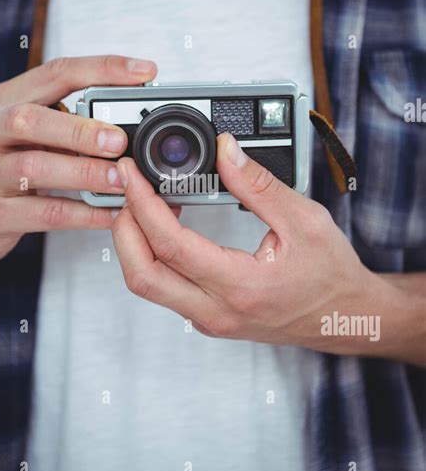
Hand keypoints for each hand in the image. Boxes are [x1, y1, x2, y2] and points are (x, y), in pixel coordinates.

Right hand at [0, 55, 155, 272]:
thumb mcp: (19, 135)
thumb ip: (60, 122)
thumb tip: (126, 121)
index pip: (54, 73)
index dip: (101, 69)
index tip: (143, 72)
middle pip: (30, 119)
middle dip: (81, 128)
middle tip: (120, 140)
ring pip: (35, 167)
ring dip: (84, 172)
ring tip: (120, 180)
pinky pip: (43, 213)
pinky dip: (82, 213)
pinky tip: (110, 213)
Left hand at [112, 133, 411, 358]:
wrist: (347, 317)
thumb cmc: (332, 276)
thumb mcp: (303, 220)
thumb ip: (259, 184)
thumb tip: (226, 150)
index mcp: (240, 287)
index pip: (170, 245)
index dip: (142, 204)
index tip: (132, 175)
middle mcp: (217, 311)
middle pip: (142, 275)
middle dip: (123, 228)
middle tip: (126, 189)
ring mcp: (209, 319)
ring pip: (149, 286)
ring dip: (134, 244)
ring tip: (143, 203)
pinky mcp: (209, 318)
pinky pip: (165, 289)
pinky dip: (153, 256)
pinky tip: (164, 227)